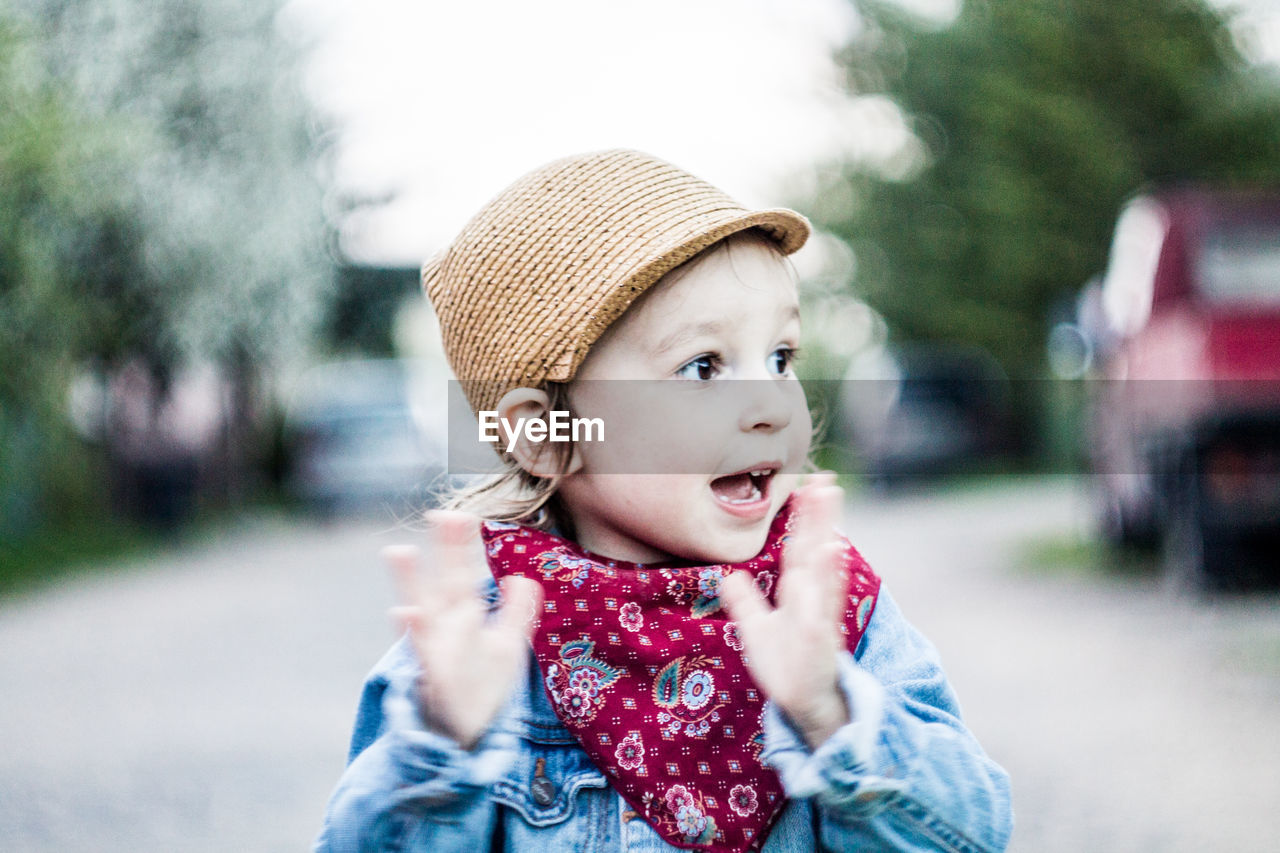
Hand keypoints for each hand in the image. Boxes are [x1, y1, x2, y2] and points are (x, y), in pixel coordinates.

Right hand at [383, 510, 541, 749]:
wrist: (467, 735)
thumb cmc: (486, 686)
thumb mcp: (509, 646)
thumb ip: (517, 612)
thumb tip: (524, 578)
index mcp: (464, 616)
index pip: (463, 573)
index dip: (461, 545)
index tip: (462, 513)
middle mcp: (447, 627)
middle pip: (446, 582)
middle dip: (444, 552)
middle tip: (440, 514)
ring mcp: (437, 649)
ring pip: (423, 610)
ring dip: (410, 582)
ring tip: (399, 550)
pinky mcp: (434, 676)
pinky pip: (423, 652)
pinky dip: (413, 632)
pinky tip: (405, 613)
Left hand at [721, 472, 850, 748]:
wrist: (802, 705)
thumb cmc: (784, 666)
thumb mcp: (756, 629)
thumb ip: (745, 602)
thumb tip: (729, 575)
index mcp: (796, 593)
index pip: (798, 546)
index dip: (803, 516)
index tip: (809, 483)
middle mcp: (810, 599)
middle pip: (815, 550)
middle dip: (821, 518)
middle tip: (828, 482)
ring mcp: (817, 618)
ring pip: (823, 575)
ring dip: (826, 544)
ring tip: (830, 517)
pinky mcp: (818, 641)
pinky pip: (822, 610)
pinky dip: (826, 587)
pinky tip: (831, 563)